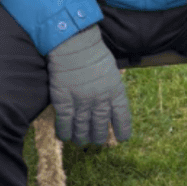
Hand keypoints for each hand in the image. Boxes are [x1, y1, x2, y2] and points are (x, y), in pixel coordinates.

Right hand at [47, 24, 131, 145]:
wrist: (74, 44)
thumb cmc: (92, 52)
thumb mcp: (111, 70)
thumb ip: (110, 87)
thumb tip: (108, 100)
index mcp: (115, 92)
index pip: (122, 117)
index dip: (122, 130)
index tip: (122, 138)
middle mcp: (100, 101)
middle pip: (100, 126)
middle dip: (98, 136)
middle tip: (96, 140)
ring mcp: (82, 103)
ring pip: (82, 129)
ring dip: (81, 137)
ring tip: (80, 141)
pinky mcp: (64, 102)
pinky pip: (65, 124)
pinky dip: (65, 132)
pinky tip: (65, 136)